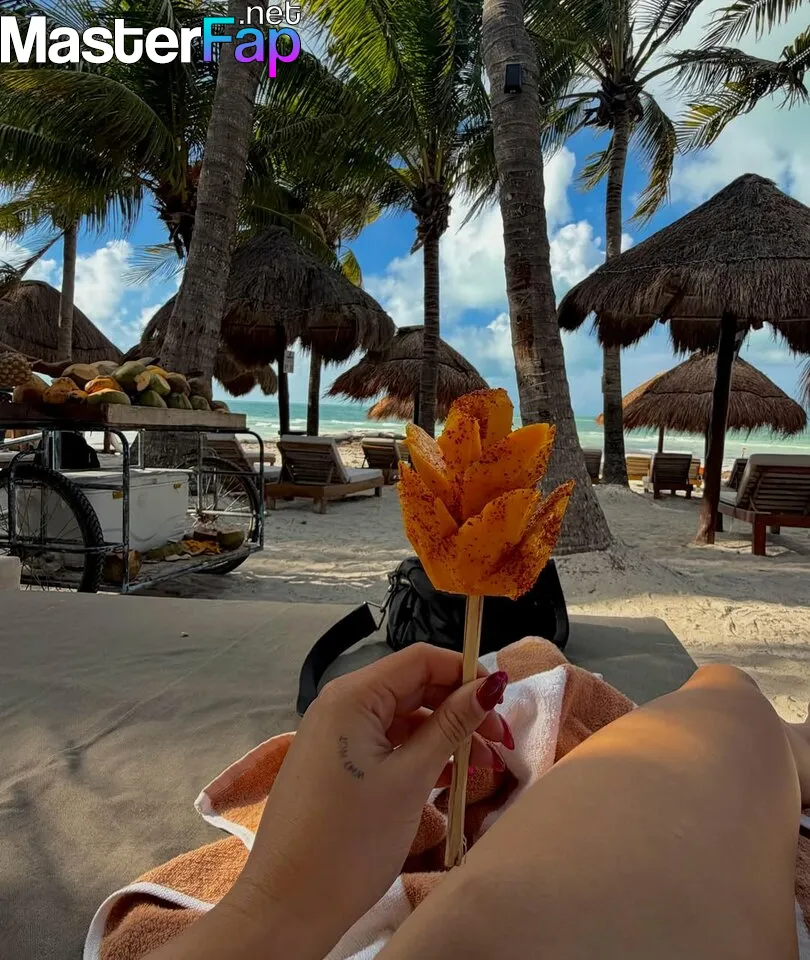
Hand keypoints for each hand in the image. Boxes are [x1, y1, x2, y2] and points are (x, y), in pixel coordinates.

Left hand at [234, 643, 513, 956]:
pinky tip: (447, 774)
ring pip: (402, 715)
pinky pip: (385, 739)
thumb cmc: (352, 839)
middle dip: (459, 706)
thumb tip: (491, 684)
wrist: (288, 903)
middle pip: (413, 685)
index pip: (421, 659)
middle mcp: (340, 702)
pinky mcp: (335, 759)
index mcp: (354, 695)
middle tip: (499, 742)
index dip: (465, 672)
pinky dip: (418, 750)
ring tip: (480, 765)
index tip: (504, 701)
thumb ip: (452, 725)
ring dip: (443, 732)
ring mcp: (335, 732)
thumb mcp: (411, 778)